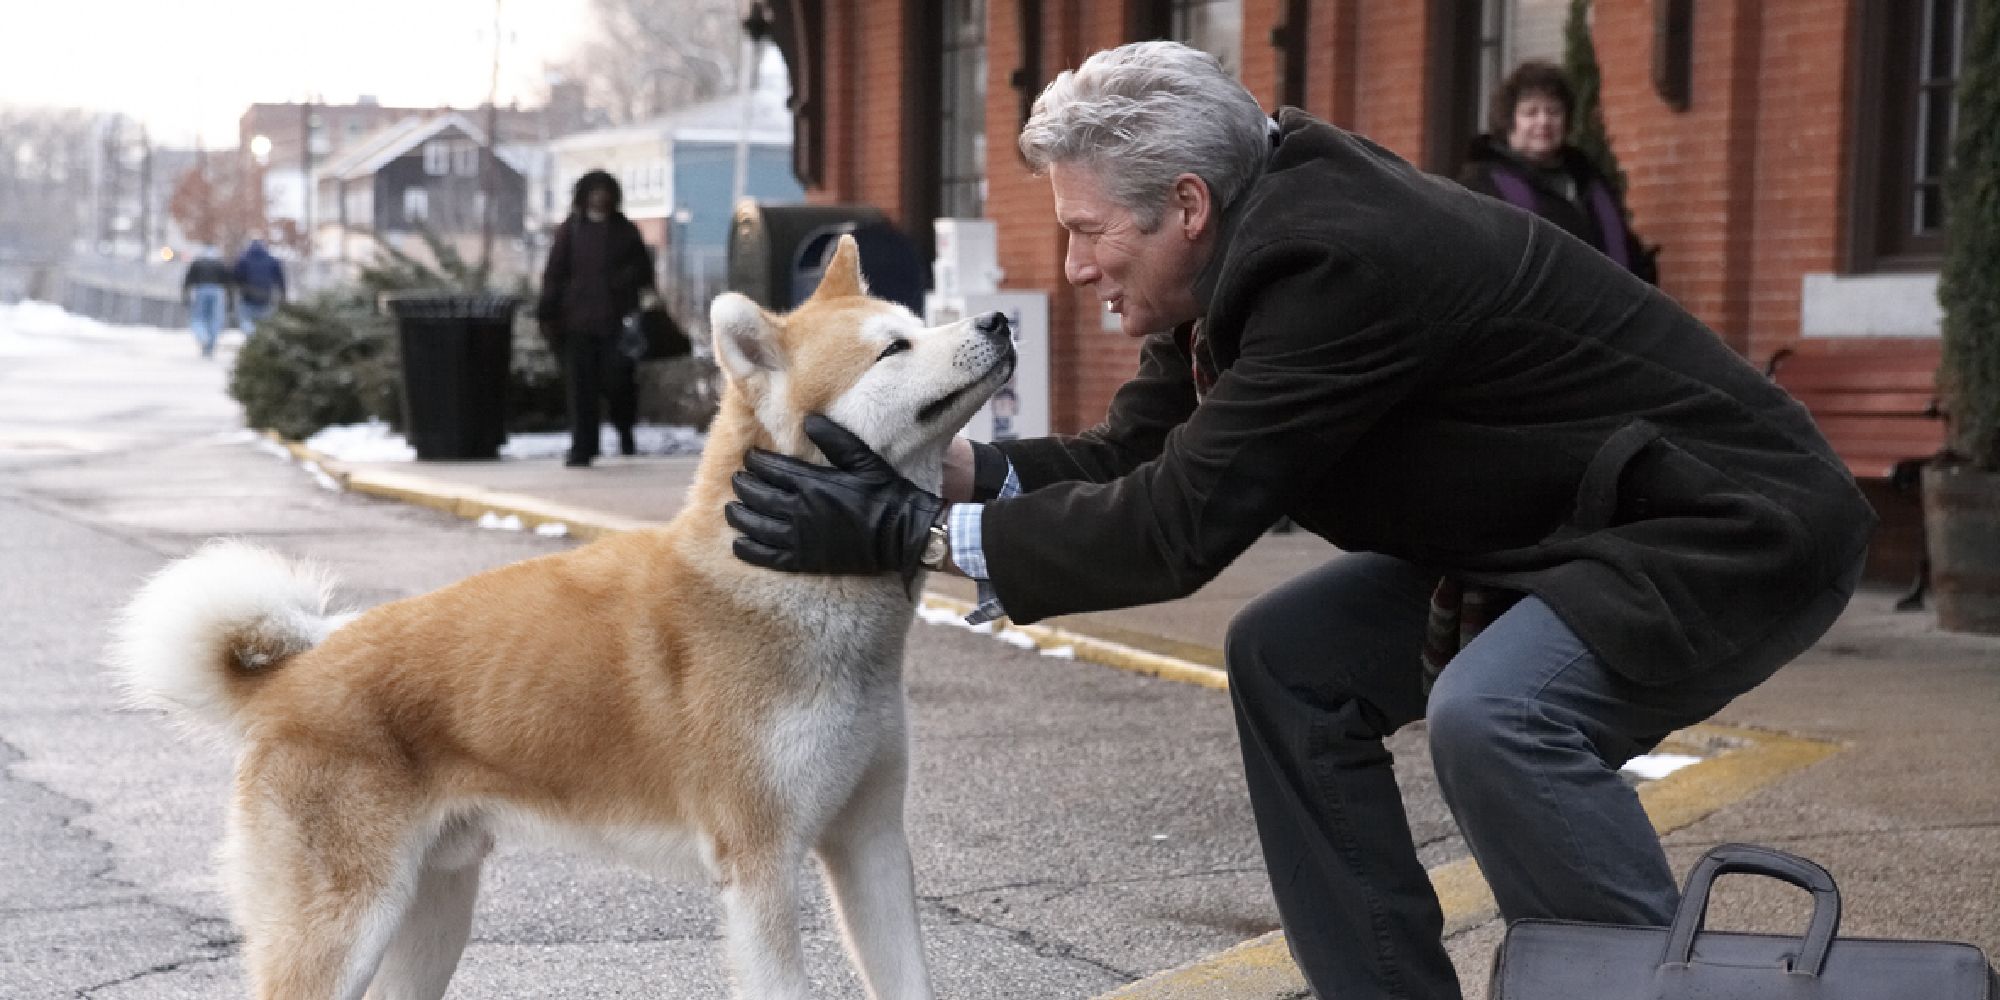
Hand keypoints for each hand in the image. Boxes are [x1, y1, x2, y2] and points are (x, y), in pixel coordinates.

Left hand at [726, 415, 943, 581]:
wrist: (901, 533)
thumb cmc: (884, 492)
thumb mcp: (863, 459)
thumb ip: (834, 439)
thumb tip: (809, 420)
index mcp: (812, 483)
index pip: (771, 469)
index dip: (755, 462)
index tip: (749, 458)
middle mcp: (800, 510)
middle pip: (757, 495)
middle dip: (743, 486)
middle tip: (738, 481)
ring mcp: (800, 537)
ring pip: (756, 525)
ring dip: (739, 516)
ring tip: (732, 510)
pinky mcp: (805, 559)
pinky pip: (768, 556)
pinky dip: (749, 549)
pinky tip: (739, 544)